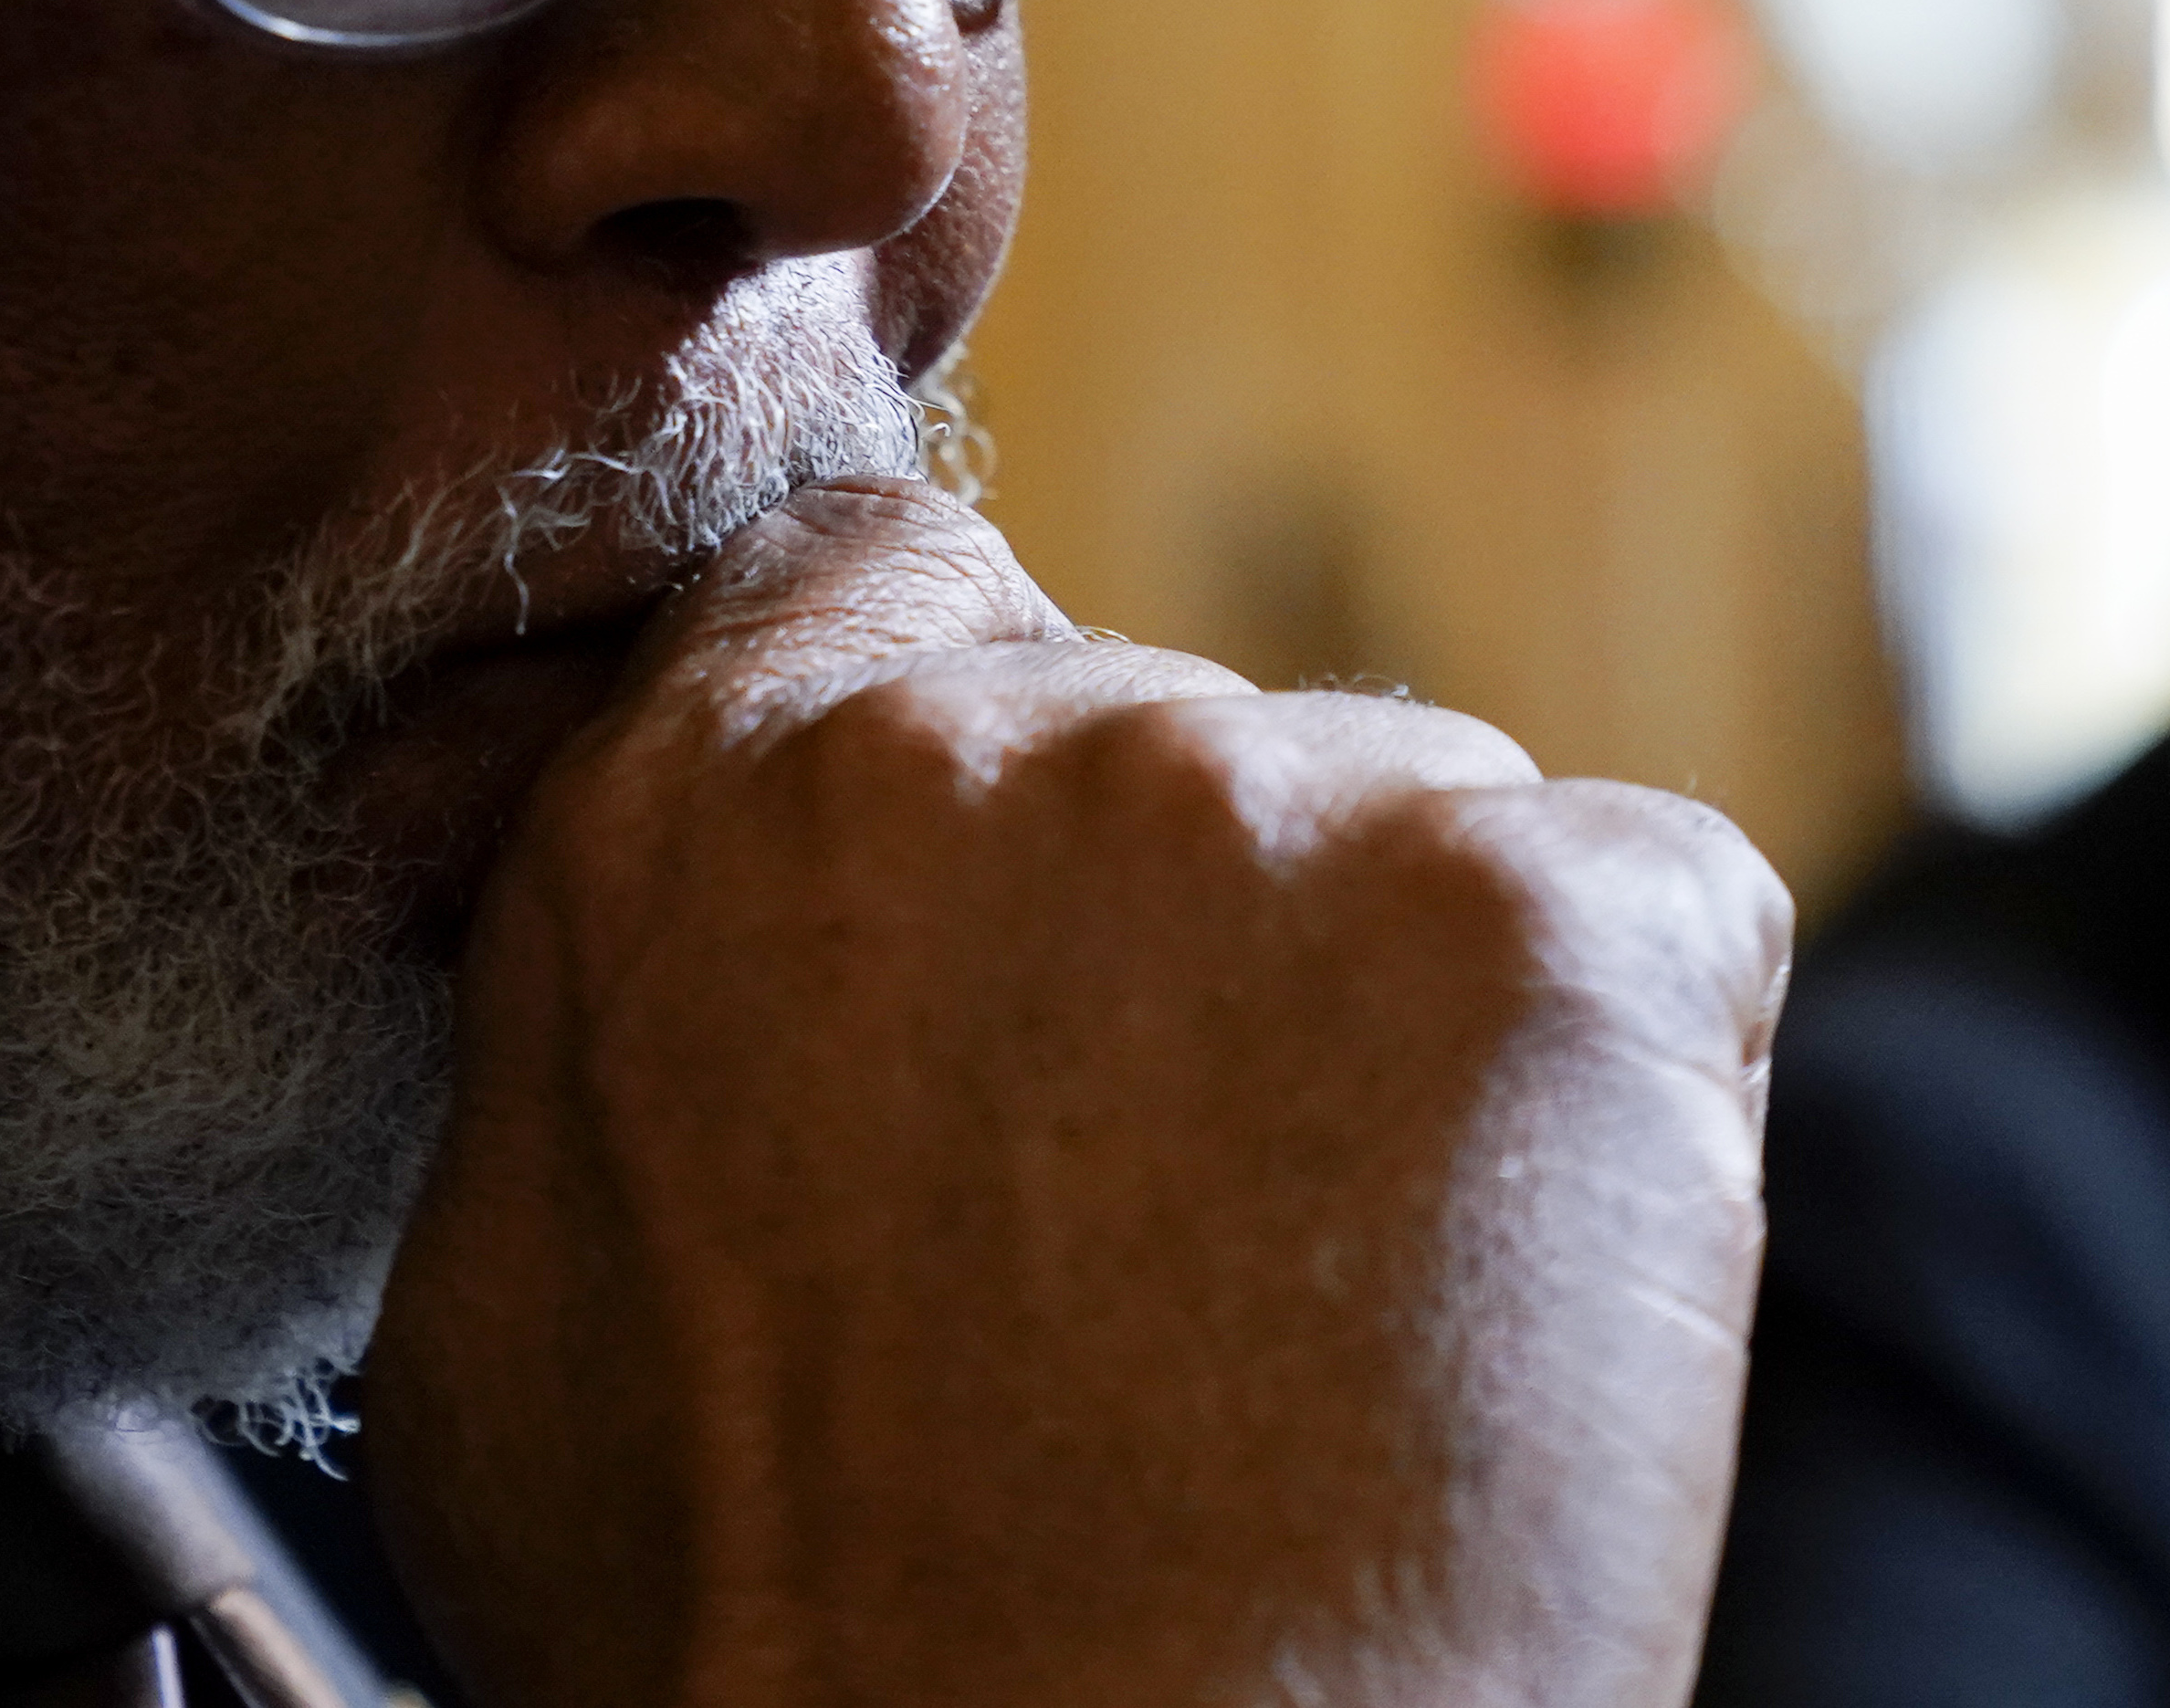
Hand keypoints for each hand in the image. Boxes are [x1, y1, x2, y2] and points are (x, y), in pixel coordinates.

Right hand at [366, 481, 1787, 1707]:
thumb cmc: (778, 1648)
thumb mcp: (517, 1293)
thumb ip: (607, 1004)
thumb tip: (686, 921)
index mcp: (711, 793)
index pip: (890, 569)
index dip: (968, 721)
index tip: (1017, 910)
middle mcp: (998, 736)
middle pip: (1162, 727)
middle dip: (1183, 927)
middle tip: (1167, 1221)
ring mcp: (1297, 803)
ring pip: (1409, 819)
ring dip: (1397, 1007)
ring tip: (1334, 1312)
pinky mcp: (1562, 918)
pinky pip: (1652, 911)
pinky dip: (1625, 1083)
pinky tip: (1512, 1294)